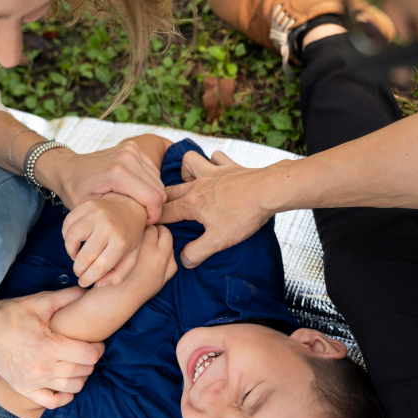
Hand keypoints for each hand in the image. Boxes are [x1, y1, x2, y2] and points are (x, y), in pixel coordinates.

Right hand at [0, 286, 103, 408]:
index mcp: (49, 346)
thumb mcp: (40, 301)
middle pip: (83, 371)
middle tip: (88, 351)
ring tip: (78, 365)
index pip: (89, 355)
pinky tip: (66, 386)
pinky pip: (51, 402)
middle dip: (91, 361)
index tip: (97, 342)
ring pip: (72, 388)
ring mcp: (32, 381)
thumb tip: (89, 290)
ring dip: (81, 377)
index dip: (98, 348)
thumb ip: (68, 297)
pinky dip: (64, 397)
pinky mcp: (23, 388)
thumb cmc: (10, 313)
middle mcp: (42, 368)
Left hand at [39, 140, 165, 222]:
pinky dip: (148, 184)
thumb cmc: (75, 191)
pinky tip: (135, 192)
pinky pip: (152, 171)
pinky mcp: (132, 146)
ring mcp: (131, 149)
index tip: (143, 222)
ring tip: (137, 204)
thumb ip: (114, 217)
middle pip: (159, 189)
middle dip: (154, 207)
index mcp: (118, 173)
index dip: (154, 215)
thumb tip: (137, 226)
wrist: (66, 167)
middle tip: (140, 216)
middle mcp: (127, 157)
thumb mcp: (90, 210)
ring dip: (152, 195)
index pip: (154, 198)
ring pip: (158, 180)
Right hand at [62, 193, 147, 287]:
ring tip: (77, 255)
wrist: (129, 207)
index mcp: (121, 242)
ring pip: (71, 239)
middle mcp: (108, 226)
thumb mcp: (131, 257)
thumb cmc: (129, 236)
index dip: (88, 279)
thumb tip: (99, 285)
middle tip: (80, 271)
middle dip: (78, 269)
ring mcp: (95, 214)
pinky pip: (66, 224)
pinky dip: (66, 235)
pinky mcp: (85, 205)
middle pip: (84, 257)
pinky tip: (75, 240)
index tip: (83, 282)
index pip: (99, 267)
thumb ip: (119, 275)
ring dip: (70, 251)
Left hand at [125, 224, 178, 294]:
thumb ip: (171, 265)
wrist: (116, 298)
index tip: (154, 239)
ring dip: (136, 229)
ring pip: (139, 227)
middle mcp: (149, 249)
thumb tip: (172, 251)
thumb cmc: (138, 291)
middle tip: (142, 237)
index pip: (166, 233)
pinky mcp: (119, 246)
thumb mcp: (161, 282)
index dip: (160, 234)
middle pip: (153, 227)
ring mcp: (133, 246)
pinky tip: (121, 241)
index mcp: (162, 257)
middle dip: (149, 229)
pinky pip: (125, 233)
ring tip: (131, 238)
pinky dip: (124, 233)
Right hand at [160, 151, 275, 266]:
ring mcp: (214, 173)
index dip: (153, 220)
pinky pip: (216, 157)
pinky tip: (216, 170)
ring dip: (185, 172)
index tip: (148, 227)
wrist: (268, 191)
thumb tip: (183, 261)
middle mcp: (198, 185)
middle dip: (161, 199)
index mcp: (192, 204)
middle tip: (162, 210)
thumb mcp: (218, 241)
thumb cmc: (243, 216)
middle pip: (170, 190)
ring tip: (189, 184)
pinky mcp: (230, 167)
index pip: (164, 213)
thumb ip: (197, 252)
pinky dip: (213, 161)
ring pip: (190, 163)